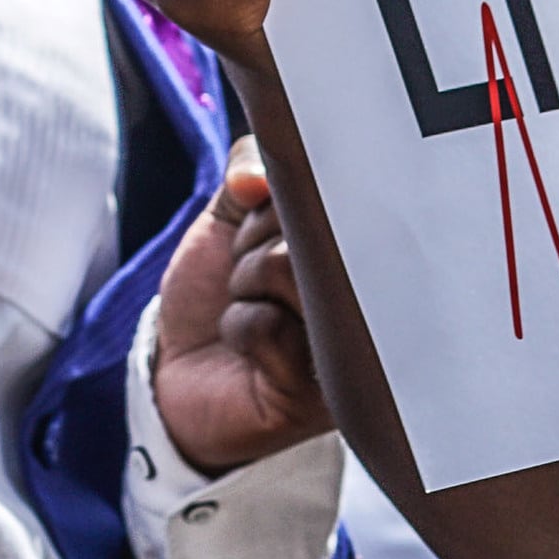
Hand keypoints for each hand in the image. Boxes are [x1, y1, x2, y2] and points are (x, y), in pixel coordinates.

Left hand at [152, 149, 333, 473]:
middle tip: (252, 273)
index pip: (333, 189)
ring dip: (244, 281)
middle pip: (307, 223)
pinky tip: (254, 352)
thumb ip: (251, 168)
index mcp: (362, 249)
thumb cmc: (220, 292)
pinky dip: (240, 326)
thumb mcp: (232, 216)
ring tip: (255, 306)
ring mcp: (356, 345)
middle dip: (254, 239)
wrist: (186, 374)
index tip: (259, 215)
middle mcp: (373, 298)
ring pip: (284, 267)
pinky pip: (264, 324)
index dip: (276, 199)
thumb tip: (260, 174)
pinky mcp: (325, 391)